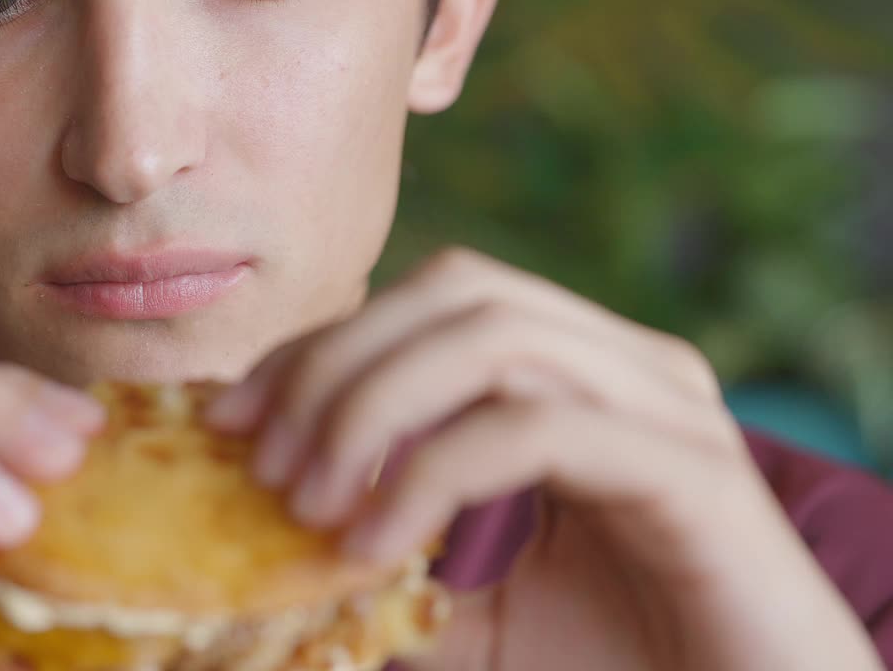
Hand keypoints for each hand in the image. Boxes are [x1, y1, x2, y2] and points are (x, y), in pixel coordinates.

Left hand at [208, 248, 881, 670]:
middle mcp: (628, 363)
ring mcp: (667, 407)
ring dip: (372, 409)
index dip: (322, 343)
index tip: (229, 414)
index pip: (432, 300)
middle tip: (258, 460)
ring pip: (494, 337)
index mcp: (580, 372)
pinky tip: (377, 542)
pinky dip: (434, 473)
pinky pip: (537, 429)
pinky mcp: (692, 472)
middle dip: (335, 364)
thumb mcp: (477, 606)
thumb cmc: (618, 661)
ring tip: (307, 503)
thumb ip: (395, 561)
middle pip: (458, 288)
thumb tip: (271, 549)